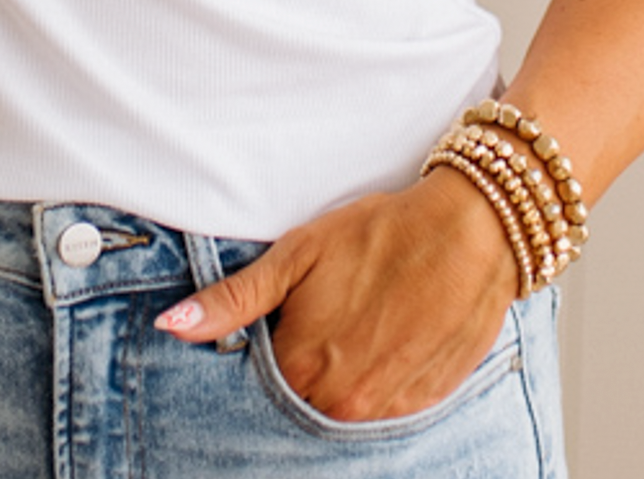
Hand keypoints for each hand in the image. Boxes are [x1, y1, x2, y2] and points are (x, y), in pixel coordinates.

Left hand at [155, 172, 518, 421]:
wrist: (470, 233)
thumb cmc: (380, 235)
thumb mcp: (298, 255)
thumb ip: (233, 300)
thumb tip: (172, 327)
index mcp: (304, 367)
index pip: (260, 384)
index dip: (269, 348)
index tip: (282, 322)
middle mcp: (344, 403)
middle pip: (301, 402)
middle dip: (303, 367)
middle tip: (325, 318)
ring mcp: (387, 410)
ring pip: (344, 408)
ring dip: (341, 377)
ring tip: (359, 323)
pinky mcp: (424, 404)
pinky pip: (386, 410)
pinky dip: (379, 382)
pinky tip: (387, 338)